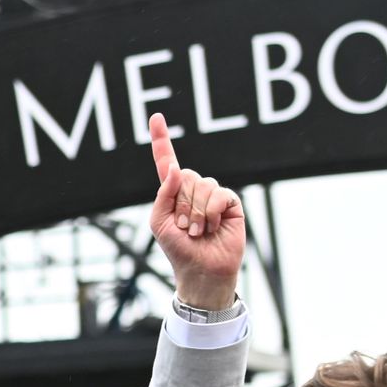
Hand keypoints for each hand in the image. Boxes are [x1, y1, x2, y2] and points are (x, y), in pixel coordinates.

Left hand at [143, 116, 246, 308]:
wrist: (201, 270)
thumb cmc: (177, 248)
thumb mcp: (159, 222)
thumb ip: (163, 194)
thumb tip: (175, 168)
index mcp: (172, 192)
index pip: (166, 161)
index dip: (161, 139)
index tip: (156, 117)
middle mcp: (193, 189)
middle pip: (186, 176)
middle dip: (182, 205)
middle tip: (185, 228)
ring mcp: (212, 194)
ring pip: (202, 185)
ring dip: (196, 212)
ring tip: (197, 231)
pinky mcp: (229, 202)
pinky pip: (219, 193)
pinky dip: (211, 211)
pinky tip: (212, 227)